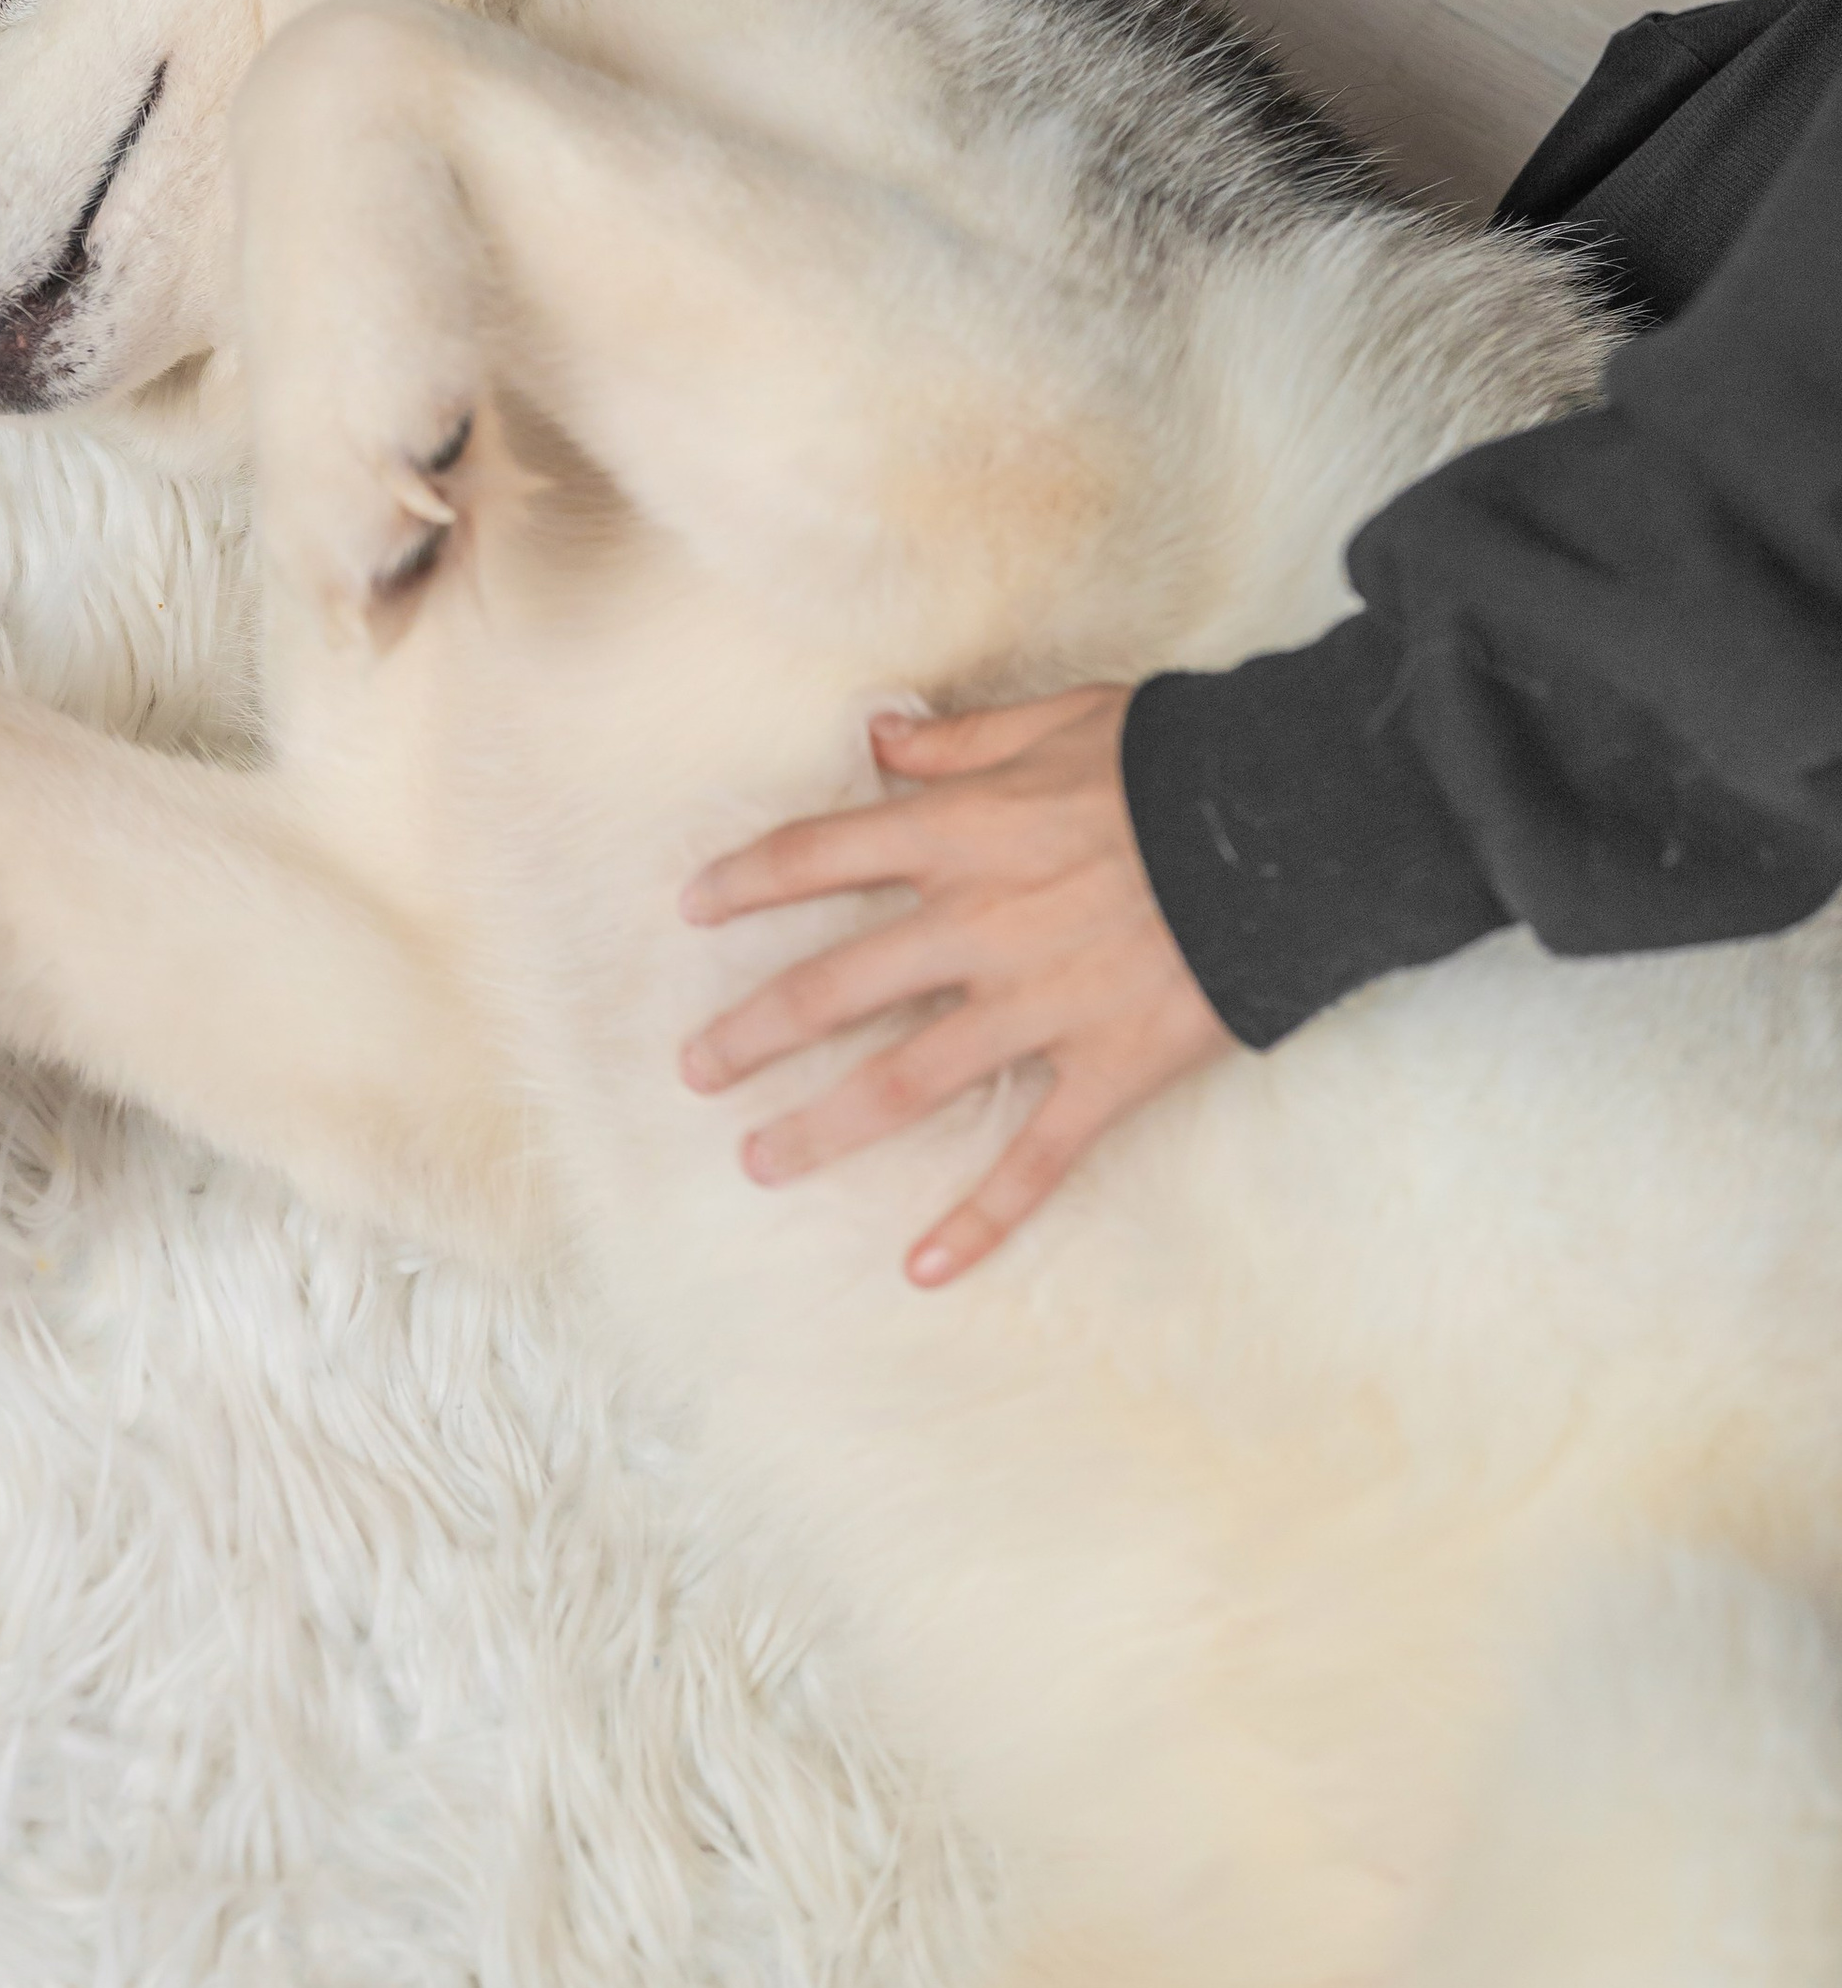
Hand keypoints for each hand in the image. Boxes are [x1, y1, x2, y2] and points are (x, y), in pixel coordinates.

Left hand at [678, 688, 1234, 1285]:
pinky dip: (981, 1219)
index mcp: (961, 834)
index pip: (819, 857)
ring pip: (905, 1082)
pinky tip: (925, 1267)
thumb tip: (878, 737)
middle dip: (753, 1032)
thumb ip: (960, 742)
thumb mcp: (1059, 720)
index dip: (746, 881)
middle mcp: (980, 926)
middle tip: (695, 1071)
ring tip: (760, 1161)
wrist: (1296, 821)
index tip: (691, 908)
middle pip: (834, 988)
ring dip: (824, 1127)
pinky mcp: (1108, 1068)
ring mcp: (1040, 1005)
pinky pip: (1034, 1158)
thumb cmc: (1177, 759)